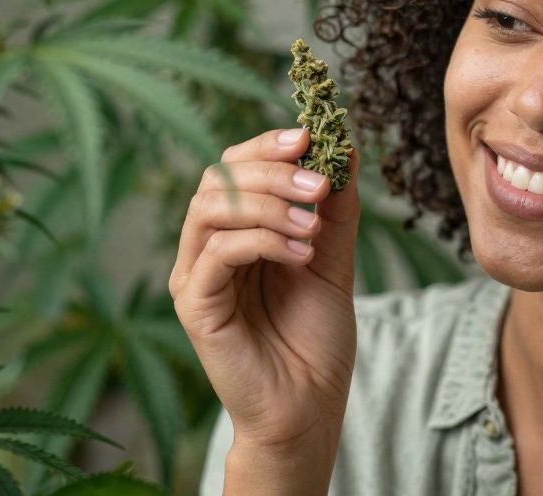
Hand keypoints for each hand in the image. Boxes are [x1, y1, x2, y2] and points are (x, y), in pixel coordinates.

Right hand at [169, 127, 359, 451]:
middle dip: (271, 170)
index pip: (235, 166)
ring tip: (312, 226)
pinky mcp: (194, 306)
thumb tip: (348, 146)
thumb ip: (337, 208)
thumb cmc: (315, 339)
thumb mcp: (334, 260)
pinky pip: (216, 252)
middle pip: (218, 177)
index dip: (267, 145)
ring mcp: (196, 276)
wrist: (309, 407)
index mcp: (236, 231)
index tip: (310, 135)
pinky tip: (301, 253)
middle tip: (319, 185)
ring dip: (267, 204)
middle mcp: (207, 247)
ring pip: (212, 208)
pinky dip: (261, 240)